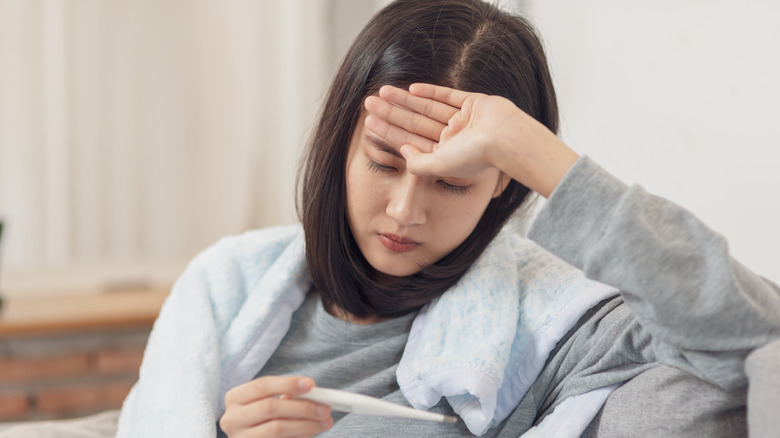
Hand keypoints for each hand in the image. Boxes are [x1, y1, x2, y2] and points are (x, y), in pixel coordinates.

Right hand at [219, 376, 332, 437]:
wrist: (249, 437)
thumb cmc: (260, 416)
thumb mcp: (267, 402)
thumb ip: (285, 396)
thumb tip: (316, 395)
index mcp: (235, 398)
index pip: (262, 385)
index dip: (288, 384)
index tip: (311, 384)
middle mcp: (232, 419)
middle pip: (270, 407)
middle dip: (302, 407)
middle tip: (325, 408)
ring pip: (277, 428)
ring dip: (306, 424)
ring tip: (325, 422)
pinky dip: (300, 435)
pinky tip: (312, 431)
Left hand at [364, 83, 578, 197]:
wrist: (507, 139)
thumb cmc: (475, 157)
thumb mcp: (439, 166)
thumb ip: (418, 163)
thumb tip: (402, 151)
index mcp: (445, 157)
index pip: (410, 142)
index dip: (389, 132)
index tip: (369, 123)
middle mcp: (453, 139)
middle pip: (415, 123)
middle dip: (391, 113)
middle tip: (368, 103)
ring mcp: (464, 121)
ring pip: (427, 108)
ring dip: (405, 101)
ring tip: (382, 92)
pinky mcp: (475, 104)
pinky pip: (448, 96)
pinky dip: (431, 92)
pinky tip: (412, 89)